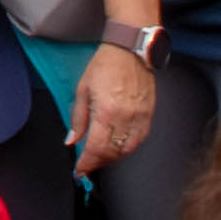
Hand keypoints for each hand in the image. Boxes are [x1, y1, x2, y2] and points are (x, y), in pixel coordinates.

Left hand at [71, 40, 157, 175]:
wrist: (130, 49)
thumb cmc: (104, 65)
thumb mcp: (82, 90)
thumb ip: (78, 119)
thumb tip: (71, 141)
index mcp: (106, 112)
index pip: (96, 148)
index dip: (87, 163)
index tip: (79, 170)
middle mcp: (125, 118)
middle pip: (112, 153)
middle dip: (97, 163)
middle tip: (87, 165)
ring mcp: (140, 117)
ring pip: (127, 150)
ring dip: (112, 158)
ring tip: (100, 158)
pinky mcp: (149, 114)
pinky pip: (140, 139)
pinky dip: (128, 148)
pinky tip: (118, 148)